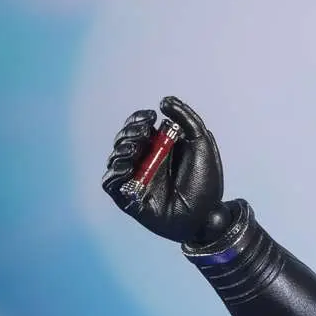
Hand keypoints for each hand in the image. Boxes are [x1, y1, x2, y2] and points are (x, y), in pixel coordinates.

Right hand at [102, 96, 224, 243]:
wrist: (205, 214)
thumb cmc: (205, 181)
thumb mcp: (202, 143)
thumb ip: (186, 119)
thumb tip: (164, 100)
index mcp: (160, 147)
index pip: (138, 127)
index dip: (138, 119)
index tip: (149, 117)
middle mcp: (145, 161)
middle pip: (124, 140)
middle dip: (130, 132)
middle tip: (145, 134)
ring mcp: (135, 179)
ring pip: (115, 158)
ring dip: (122, 149)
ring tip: (136, 148)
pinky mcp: (127, 198)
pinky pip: (110, 182)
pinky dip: (114, 171)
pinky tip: (127, 166)